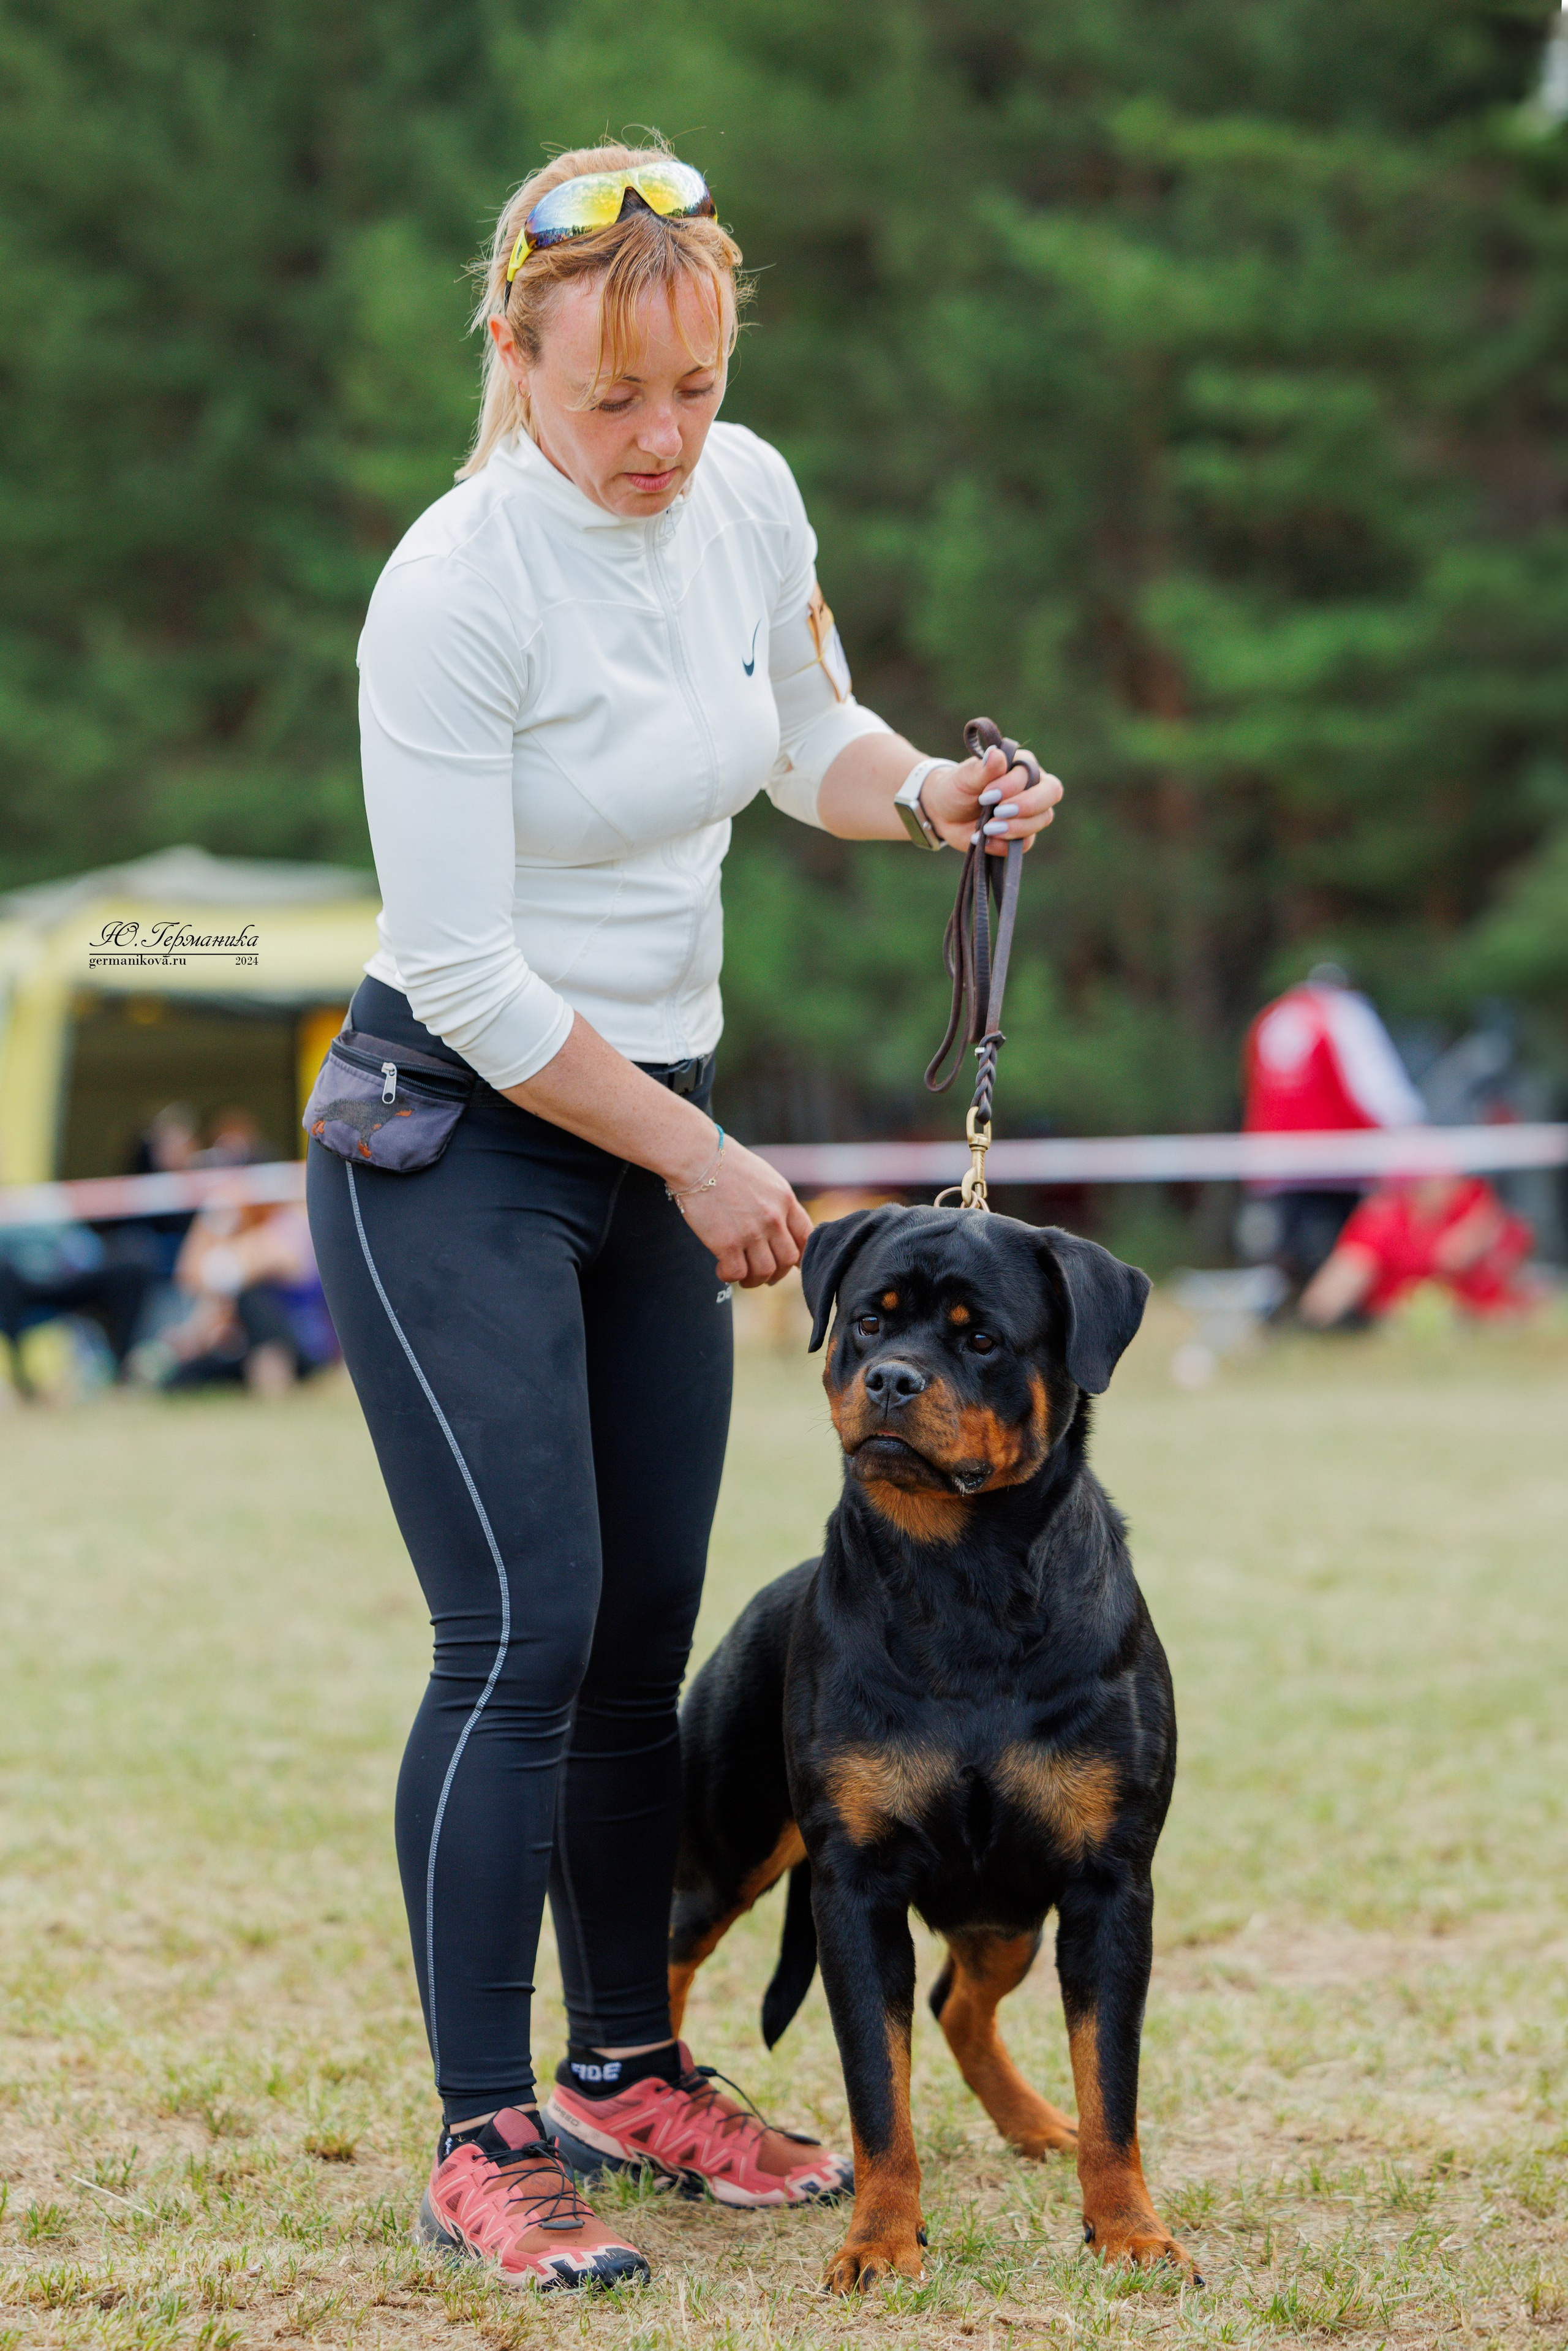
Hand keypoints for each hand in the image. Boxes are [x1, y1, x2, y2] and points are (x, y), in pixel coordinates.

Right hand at [671, 1134, 813, 1287]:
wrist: (696, 1156)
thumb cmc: (725, 1163)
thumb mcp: (764, 1178)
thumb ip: (776, 1202)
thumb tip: (781, 1226)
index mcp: (785, 1200)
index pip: (807, 1238)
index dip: (801, 1256)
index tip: (790, 1264)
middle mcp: (773, 1218)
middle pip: (788, 1260)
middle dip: (777, 1273)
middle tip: (763, 1275)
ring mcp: (752, 1232)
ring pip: (765, 1272)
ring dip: (754, 1280)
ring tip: (743, 1277)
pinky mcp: (727, 1243)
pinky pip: (737, 1273)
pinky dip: (730, 1277)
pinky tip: (722, 1269)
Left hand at [921, 743, 1062, 855]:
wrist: (944, 814)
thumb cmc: (957, 788)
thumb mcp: (964, 778)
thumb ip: (983, 769)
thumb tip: (996, 754)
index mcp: (1021, 766)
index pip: (1031, 773)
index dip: (1012, 786)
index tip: (986, 795)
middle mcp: (1032, 787)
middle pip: (1051, 793)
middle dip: (1026, 805)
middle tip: (998, 813)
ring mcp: (1030, 813)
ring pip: (1041, 820)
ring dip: (1015, 827)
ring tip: (987, 829)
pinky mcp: (1021, 835)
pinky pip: (1025, 843)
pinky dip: (1003, 844)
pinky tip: (984, 841)